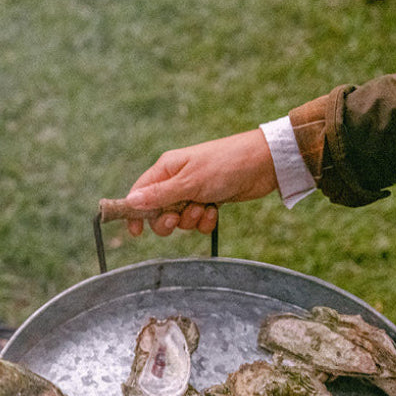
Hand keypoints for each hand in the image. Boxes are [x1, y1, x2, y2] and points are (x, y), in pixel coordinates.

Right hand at [122, 129, 277, 236]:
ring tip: (205, 208)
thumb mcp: (189, 182)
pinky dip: (205, 221)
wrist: (264, 164)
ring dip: (190, 221)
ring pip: (179, 219)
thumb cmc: (225, 165)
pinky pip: (197, 221)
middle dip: (167, 221)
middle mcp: (176, 180)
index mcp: (167, 169)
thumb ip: (160, 195)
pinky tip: (216, 211)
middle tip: (177, 219)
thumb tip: (131, 202)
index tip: (136, 231)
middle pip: (157, 212)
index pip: (140, 193)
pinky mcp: (208, 201)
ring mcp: (193, 192)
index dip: (135, 213)